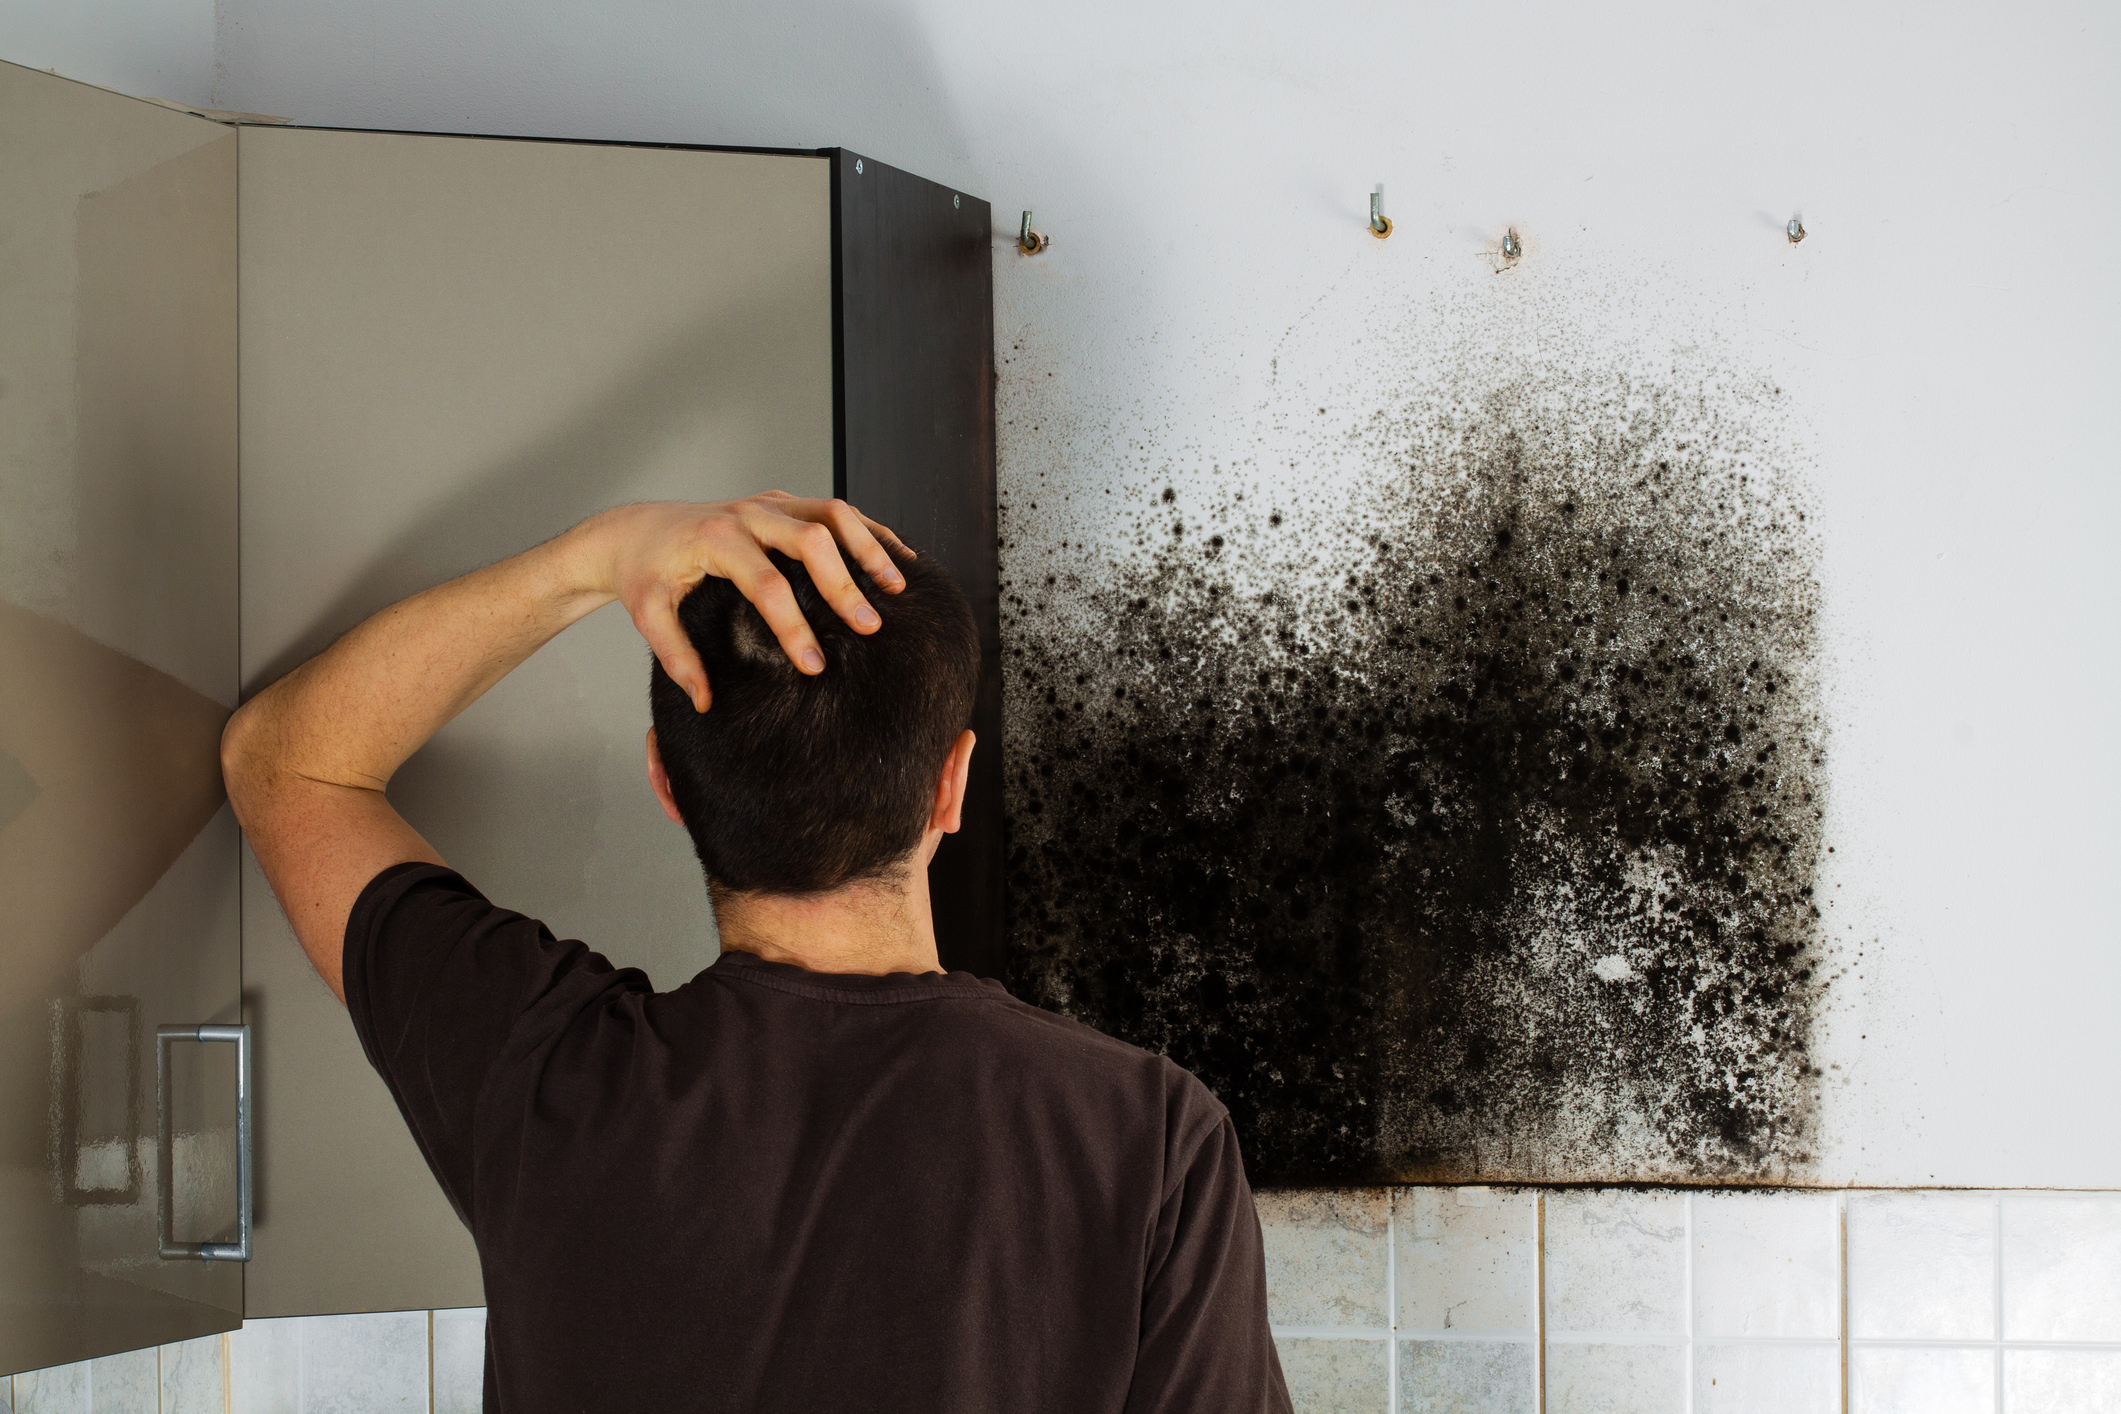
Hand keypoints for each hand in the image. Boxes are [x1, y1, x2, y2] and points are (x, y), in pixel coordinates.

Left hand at [581, 494, 911, 711]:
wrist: (638, 531)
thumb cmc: (647, 574)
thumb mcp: (648, 616)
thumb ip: (676, 657)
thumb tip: (705, 701)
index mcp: (714, 539)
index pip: (765, 583)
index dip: (792, 626)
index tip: (814, 665)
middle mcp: (746, 514)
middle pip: (810, 538)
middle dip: (843, 583)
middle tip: (869, 626)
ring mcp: (770, 504)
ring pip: (833, 512)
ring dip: (869, 547)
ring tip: (897, 586)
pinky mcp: (785, 504)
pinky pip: (836, 510)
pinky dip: (869, 530)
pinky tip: (897, 558)